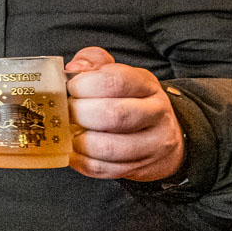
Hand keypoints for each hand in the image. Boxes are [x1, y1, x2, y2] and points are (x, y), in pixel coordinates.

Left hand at [66, 47, 184, 181]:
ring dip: (79, 140)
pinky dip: (81, 160)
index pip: (116, 81)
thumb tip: (74, 68)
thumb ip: (93, 62)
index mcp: (147, 85)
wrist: (164, 136)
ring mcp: (152, 144)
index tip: (71, 88)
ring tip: (70, 131)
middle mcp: (156, 114)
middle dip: (79, 113)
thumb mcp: (117, 73)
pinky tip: (74, 149)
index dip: (85, 84)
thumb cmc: (129, 100)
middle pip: (112, 114)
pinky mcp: (140, 167)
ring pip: (108, 147)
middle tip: (67, 111)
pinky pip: (103, 168)